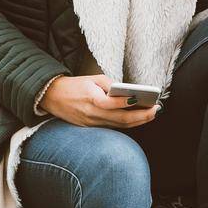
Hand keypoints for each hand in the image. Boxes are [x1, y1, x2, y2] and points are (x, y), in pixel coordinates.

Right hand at [37, 74, 159, 128]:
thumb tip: (127, 91)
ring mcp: (91, 124)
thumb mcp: (92, 78)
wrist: (52, 97)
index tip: (145, 100)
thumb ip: (109, 84)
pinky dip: (125, 124)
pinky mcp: (91, 128)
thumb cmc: (74, 85)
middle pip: (121, 119)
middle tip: (155, 110)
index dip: (129, 102)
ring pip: (119, 126)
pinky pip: (112, 127)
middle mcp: (92, 114)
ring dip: (137, 121)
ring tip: (151, 114)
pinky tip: (137, 119)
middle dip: (141, 116)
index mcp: (91, 99)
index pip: (113, 103)